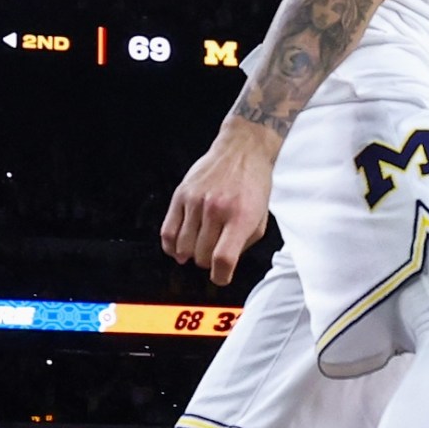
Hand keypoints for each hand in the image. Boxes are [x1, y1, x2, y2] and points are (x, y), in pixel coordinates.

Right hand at [161, 124, 277, 284]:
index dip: (220, 276)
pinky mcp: (181, 195)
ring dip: (190, 254)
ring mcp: (196, 201)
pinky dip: (170, 246)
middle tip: (213, 255)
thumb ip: (243, 244)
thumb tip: (223, 265)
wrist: (242, 150)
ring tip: (198, 248)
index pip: (223, 259)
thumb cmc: (254, 184)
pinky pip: (167, 231)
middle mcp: (217, 209)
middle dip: (208, 263)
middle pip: (201, 256)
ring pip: (183, 247)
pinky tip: (178, 247)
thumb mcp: (261, 218)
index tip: (221, 277)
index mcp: (241, 217)